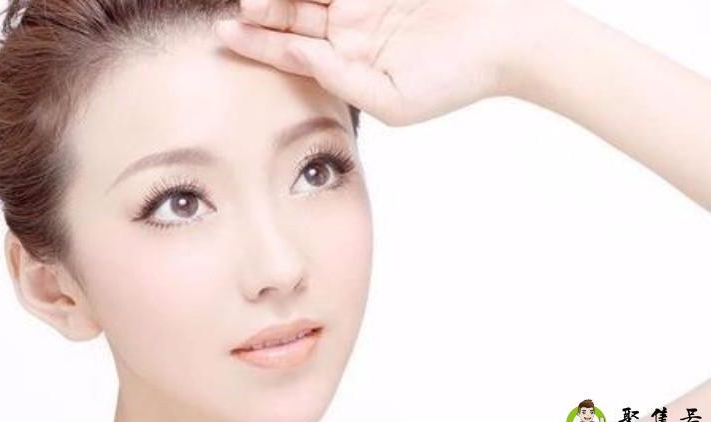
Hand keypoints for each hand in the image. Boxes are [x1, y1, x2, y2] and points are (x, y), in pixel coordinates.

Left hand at [213, 0, 557, 125]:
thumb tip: (298, 54)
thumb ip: (341, 79)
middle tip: (240, 7)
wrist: (509, 37)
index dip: (255, 43)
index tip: (223, 33)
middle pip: (292, 12)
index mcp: (347, 61)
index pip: (290, 51)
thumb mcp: (393, 99)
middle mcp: (350, 27)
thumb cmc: (457, 77)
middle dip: (262, 9)